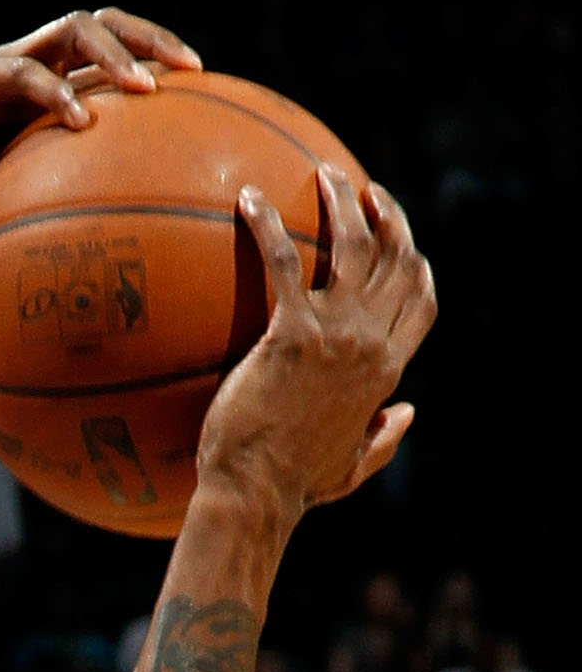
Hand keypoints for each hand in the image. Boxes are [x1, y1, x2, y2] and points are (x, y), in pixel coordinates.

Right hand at [0, 10, 202, 252]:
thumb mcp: (18, 212)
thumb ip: (64, 210)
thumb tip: (121, 256)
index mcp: (40, 88)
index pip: (105, 51)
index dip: (152, 57)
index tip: (198, 85)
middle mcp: (24, 64)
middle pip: (99, 24)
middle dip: (148, 39)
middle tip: (189, 70)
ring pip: (69, 31)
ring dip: (112, 56)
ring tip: (145, 88)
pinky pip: (21, 74)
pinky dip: (55, 94)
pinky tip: (83, 122)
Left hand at [195, 168, 436, 528]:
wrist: (254, 497)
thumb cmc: (292, 489)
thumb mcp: (350, 468)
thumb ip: (383, 439)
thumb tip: (407, 414)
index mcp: (387, 371)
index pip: (422, 303)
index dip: (417, 263)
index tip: (400, 238)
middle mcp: (371, 344)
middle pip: (396, 259)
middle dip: (385, 214)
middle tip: (359, 189)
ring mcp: (335, 336)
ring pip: (353, 245)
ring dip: (341, 200)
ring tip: (321, 174)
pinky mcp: (291, 335)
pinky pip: (284, 261)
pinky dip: (268, 224)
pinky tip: (247, 199)